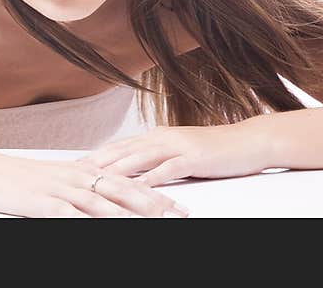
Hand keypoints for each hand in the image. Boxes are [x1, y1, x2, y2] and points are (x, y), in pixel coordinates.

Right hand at [0, 152, 190, 217]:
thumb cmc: (21, 178)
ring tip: (152, 224)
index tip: (176, 202)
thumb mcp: (57, 177)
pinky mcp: (44, 203)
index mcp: (82, 171)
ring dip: (129, 215)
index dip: (153, 191)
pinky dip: (89, 224)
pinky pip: (71, 216)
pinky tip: (104, 230)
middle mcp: (77, 177)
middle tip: (177, 213)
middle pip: (123, 190)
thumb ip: (82, 183)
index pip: (126, 181)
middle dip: (153, 203)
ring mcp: (61, 190)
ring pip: (102, 203)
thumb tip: (106, 191)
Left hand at [77, 121, 270, 186]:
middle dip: (96, 162)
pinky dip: (150, 178)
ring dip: (116, 169)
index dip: (96, 155)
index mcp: (158, 135)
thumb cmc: (216, 149)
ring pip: (139, 158)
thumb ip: (159, 155)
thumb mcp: (181, 150)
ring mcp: (177, 146)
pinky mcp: (192, 157)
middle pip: (122, 150)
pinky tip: (137, 187)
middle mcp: (163, 137)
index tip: (74, 165)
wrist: (249, 141)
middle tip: (73, 173)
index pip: (120, 145)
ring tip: (95, 180)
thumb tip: (137, 164)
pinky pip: (167, 169)